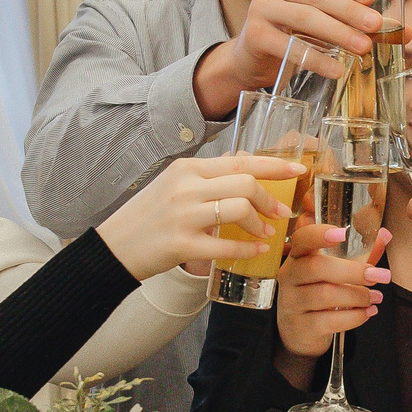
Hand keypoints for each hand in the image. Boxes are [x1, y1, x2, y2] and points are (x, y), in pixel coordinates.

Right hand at [96, 153, 300, 279]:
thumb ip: (207, 176)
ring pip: (239, 209)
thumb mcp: (174, 184)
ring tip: (267, 233)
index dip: (274, 164)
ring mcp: (183, 215)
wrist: (114, 247)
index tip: (298, 169)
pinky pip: (226, 245)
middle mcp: (186, 186)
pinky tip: (255, 251)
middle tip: (282, 212)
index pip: (239, 160)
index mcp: (187, 168)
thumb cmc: (149, 216)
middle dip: (271, 198)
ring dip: (261, 223)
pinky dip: (247, 249)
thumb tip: (245, 164)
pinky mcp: (181, 244)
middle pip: (245, 183)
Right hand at [191, 0, 390, 116]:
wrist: (256, 55)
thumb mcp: (326, 18)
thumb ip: (360, 20)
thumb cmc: (296, 31)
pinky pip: (290, 46)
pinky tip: (337, 70)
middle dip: (350, 12)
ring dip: (338, 34)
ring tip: (363, 49)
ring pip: (305, 18)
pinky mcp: (254, 34)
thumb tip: (406, 33)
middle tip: (376, 27)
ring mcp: (260, 6)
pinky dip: (316, 59)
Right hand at [275, 224, 391, 362]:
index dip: (319, 234)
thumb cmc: (320, 293)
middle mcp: (289, 277)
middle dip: (354, 271)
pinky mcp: (301, 326)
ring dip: (358, 296)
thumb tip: (386, 234)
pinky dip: (354, 317)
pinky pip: (329, 320)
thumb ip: (359, 253)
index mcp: (298, 257)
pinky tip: (367, 312)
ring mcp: (292, 302)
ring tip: (375, 297)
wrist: (300, 332)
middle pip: (317, 267)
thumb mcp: (336, 271)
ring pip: (325, 295)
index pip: (302, 239)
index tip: (343, 233)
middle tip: (380, 276)